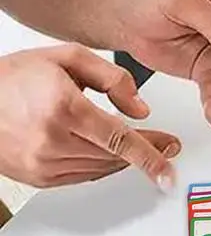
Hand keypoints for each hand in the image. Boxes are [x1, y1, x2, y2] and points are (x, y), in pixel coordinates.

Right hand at [0, 46, 179, 191]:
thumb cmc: (16, 76)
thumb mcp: (68, 57)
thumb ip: (113, 78)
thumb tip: (140, 109)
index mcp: (63, 108)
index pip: (119, 140)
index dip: (150, 155)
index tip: (169, 167)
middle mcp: (52, 141)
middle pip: (115, 156)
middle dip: (146, 152)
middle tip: (166, 145)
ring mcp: (42, 164)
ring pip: (101, 168)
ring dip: (125, 159)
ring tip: (141, 145)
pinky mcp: (38, 178)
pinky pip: (83, 176)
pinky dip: (102, 165)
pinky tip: (111, 153)